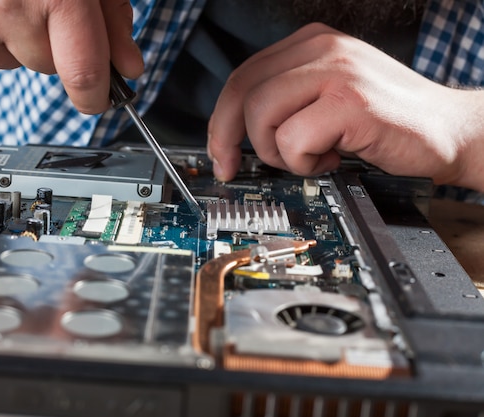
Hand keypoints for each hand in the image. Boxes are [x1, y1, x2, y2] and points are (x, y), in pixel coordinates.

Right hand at [0, 0, 143, 113]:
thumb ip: (111, 19)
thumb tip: (128, 68)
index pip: (83, 73)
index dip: (95, 96)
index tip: (98, 101)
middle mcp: (10, 8)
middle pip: (47, 66)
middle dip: (53, 43)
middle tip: (41, 1)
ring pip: (8, 63)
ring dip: (14, 40)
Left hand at [207, 23, 483, 191]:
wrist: (449, 132)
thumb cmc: (386, 122)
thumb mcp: (328, 98)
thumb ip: (287, 102)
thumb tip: (234, 135)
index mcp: (311, 44)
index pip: (242, 78)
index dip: (221, 121)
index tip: (219, 153)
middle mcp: (322, 50)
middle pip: (242, 94)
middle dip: (232, 140)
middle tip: (238, 167)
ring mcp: (338, 72)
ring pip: (262, 115)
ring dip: (277, 152)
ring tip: (309, 157)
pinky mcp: (352, 102)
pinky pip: (294, 139)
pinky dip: (304, 162)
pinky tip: (331, 159)